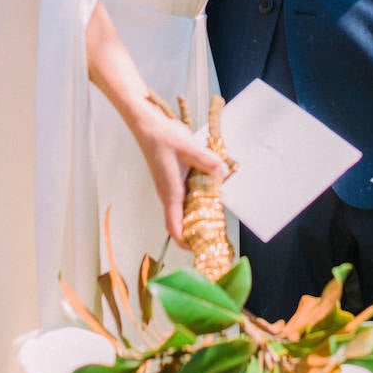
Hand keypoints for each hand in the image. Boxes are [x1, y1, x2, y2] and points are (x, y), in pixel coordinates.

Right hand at [129, 103, 228, 247]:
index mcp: (171, 193)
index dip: (185, 242)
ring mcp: (170, 186)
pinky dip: (199, 197)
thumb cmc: (162, 138)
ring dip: (199, 212)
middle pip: (182, 221)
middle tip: (217, 233)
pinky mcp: (173, 178)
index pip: (175, 227)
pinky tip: (212, 187)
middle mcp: (169, 193)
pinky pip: (186, 194)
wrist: (148, 124)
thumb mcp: (188, 148)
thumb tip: (224, 173)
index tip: (200, 248)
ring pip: (185, 207)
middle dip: (197, 230)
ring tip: (218, 213)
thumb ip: (208, 162)